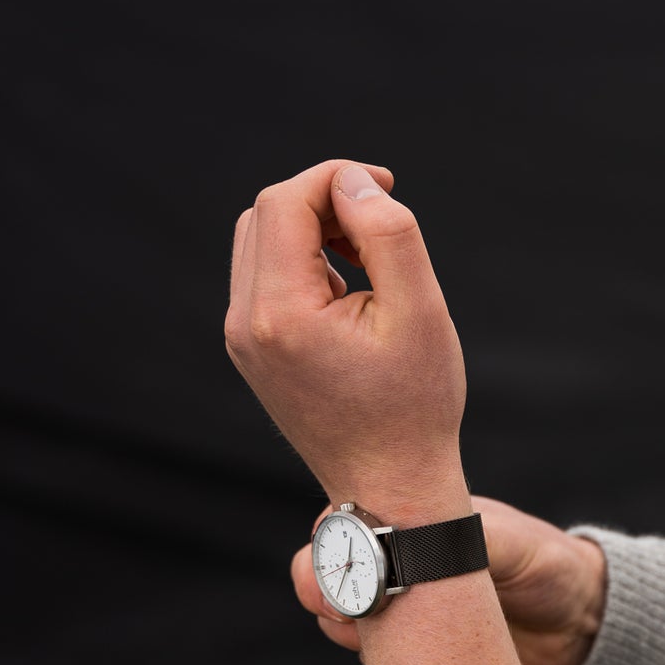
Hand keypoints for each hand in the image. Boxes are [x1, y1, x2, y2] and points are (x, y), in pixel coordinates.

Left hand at [225, 159, 467, 514]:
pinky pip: (265, 277)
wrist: (390, 485)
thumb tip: (353, 184)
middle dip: (323, 200)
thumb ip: (388, 234)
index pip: (285, 202)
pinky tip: (350, 291)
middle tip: (381, 224)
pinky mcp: (251, 351)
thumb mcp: (422, 311)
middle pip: (265, 215)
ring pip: (260, 241)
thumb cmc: (415, 404)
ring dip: (313, 229)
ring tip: (369, 259)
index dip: (335, 178)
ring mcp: (242, 341)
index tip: (386, 189)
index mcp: (281, 314)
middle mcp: (245, 324)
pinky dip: (304, 262)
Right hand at [292, 494, 608, 664]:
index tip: (339, 563)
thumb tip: (423, 540)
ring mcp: (398, 604)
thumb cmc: (545, 564)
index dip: (331, 538)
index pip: (347, 517)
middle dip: (321, 584)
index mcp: (414, 519)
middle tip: (341, 609)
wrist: (576, 623)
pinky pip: (368, 652)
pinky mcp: (409, 649)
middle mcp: (396, 557)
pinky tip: (385, 660)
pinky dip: (365, 656)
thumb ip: (467, 539)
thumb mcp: (511, 545)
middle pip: (328, 565)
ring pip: (339, 611)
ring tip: (365, 637)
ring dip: (339, 623)